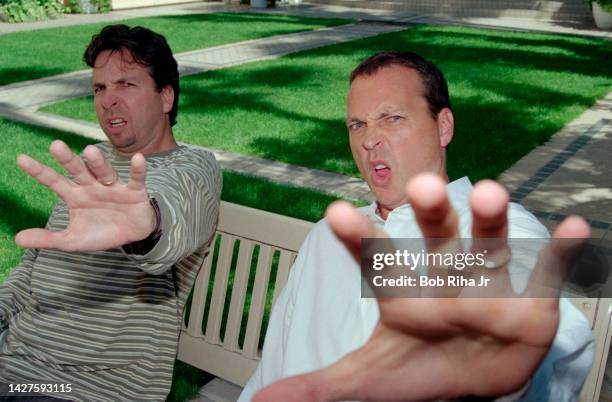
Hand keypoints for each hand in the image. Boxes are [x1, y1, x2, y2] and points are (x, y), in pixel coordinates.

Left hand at [15, 140, 155, 251]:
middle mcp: (92, 186)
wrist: (133, 236)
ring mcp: (113, 187)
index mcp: (75, 196)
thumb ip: (48, 239)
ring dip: (98, 163)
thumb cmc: (101, 233)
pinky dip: (138, 170)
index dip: (39, 171)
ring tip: (90, 152)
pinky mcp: (134, 191)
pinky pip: (136, 179)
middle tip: (55, 146)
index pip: (54, 181)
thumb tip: (17, 239)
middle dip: (68, 159)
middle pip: (78, 170)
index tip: (21, 159)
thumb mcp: (72, 240)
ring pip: (104, 172)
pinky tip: (138, 158)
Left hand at [254, 173, 589, 401]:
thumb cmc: (419, 366)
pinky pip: (547, 270)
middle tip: (421, 188)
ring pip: (490, 241)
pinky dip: (561, 252)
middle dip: (430, 212)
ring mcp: (489, 281)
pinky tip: (573, 230)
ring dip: (491, 217)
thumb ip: (323, 385)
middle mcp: (445, 274)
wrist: (472, 377)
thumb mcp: (371, 379)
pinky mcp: (531, 296)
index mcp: (405, 288)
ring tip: (489, 193)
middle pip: (436, 236)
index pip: (377, 257)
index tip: (336, 215)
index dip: (358, 236)